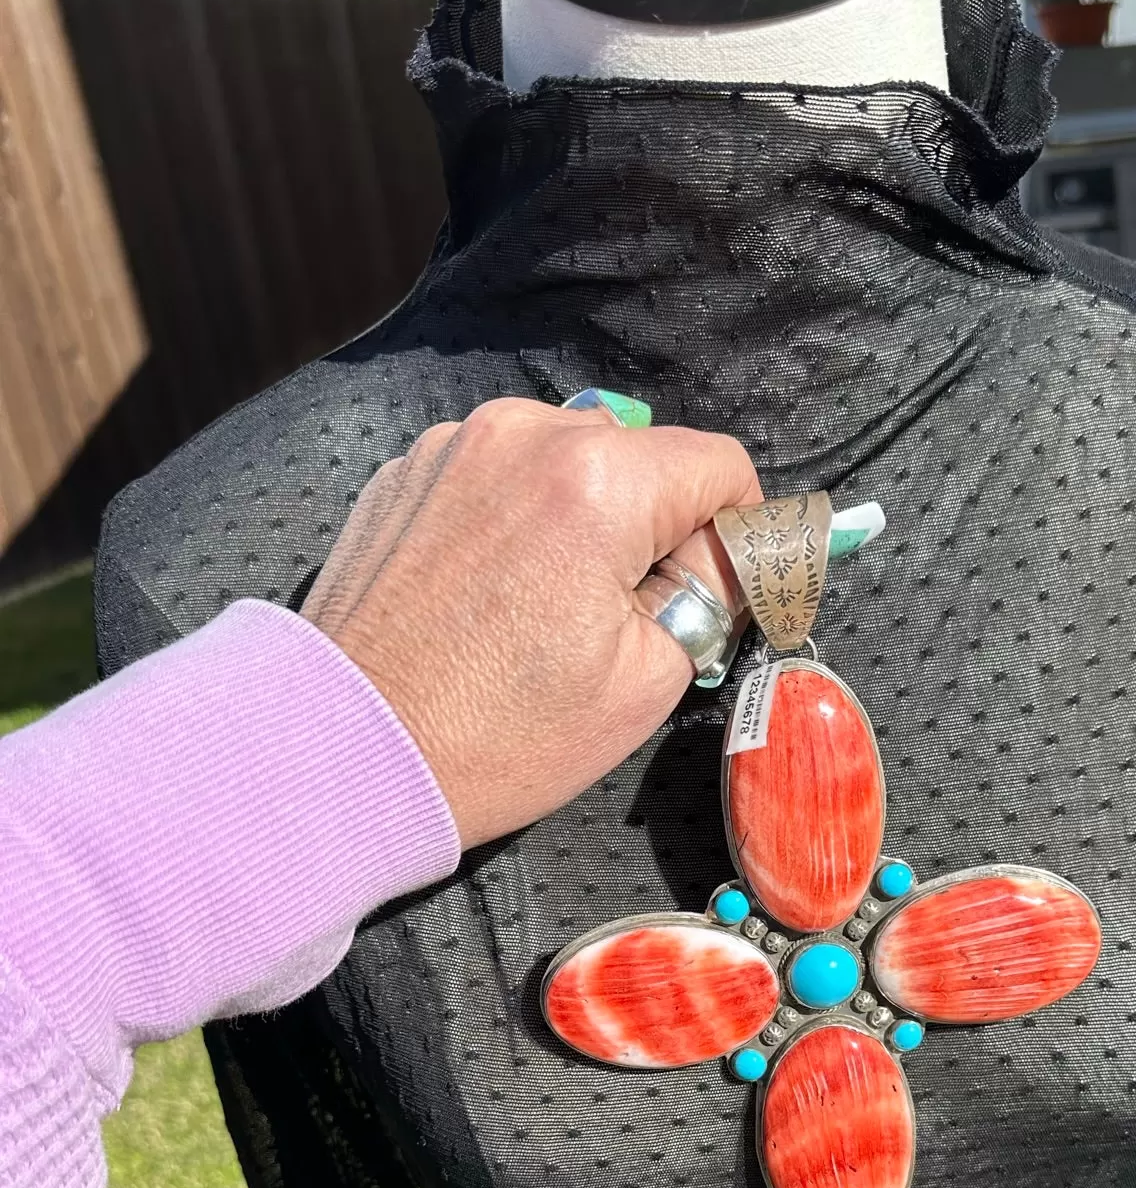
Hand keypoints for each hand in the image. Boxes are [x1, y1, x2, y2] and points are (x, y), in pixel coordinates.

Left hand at [301, 397, 759, 849]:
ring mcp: (453, 446)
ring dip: (582, 518)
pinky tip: (491, 596)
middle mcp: (522, 434)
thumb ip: (710, 590)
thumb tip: (730, 549)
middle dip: (655, 526)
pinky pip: (496, 477)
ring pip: (565, 460)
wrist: (345, 752)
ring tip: (548, 608)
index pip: (720, 464)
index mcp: (597, 480)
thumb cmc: (498, 736)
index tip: (722, 590)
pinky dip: (514, 521)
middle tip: (628, 617)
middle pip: (642, 456)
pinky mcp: (405, 473)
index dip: (739, 531)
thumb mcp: (648, 679)